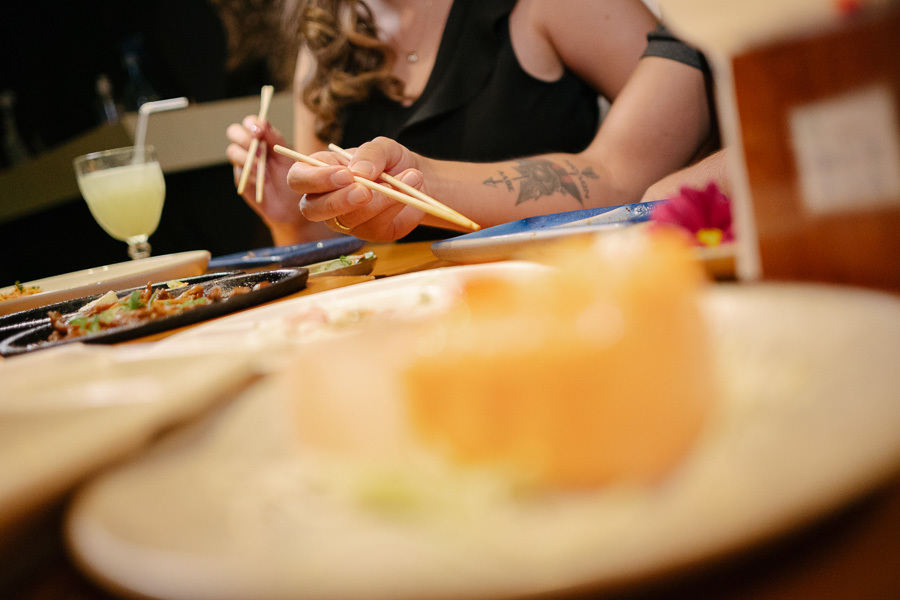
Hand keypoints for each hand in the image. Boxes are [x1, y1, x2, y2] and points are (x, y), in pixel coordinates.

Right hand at [225, 116, 309, 237]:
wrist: (292, 203)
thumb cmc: (292, 176)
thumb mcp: (287, 154)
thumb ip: (275, 139)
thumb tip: (263, 124)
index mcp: (262, 138)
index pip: (250, 123)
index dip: (252, 123)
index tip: (260, 130)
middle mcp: (250, 147)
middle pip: (233, 132)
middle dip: (244, 138)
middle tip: (259, 149)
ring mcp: (243, 162)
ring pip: (232, 150)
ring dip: (246, 156)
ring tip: (260, 166)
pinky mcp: (241, 177)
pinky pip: (239, 171)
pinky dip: (249, 173)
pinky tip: (260, 179)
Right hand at [291, 137, 429, 241]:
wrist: (417, 179)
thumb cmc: (391, 161)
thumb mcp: (383, 147)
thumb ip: (370, 153)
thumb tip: (359, 171)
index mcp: (320, 171)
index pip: (299, 178)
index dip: (316, 179)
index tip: (345, 175)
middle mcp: (325, 200)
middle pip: (312, 209)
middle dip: (339, 201)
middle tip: (365, 191)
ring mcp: (345, 221)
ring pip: (348, 221)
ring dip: (380, 201)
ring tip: (408, 178)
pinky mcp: (369, 234)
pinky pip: (375, 228)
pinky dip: (394, 209)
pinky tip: (408, 194)